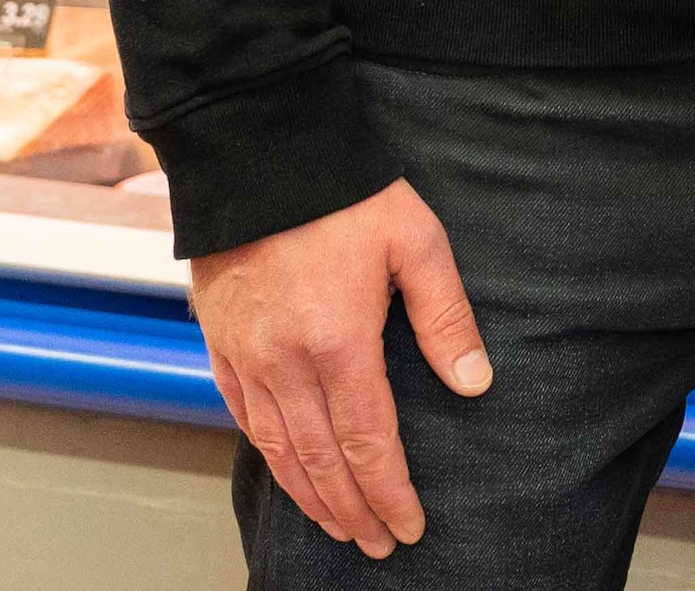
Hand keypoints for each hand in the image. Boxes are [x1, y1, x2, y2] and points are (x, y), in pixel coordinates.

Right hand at [192, 178, 491, 557]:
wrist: (260, 151)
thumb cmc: (345, 194)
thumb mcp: (417, 243)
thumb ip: (445, 318)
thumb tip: (474, 382)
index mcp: (339, 343)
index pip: (369, 442)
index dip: (390, 492)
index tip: (408, 526)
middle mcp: (285, 363)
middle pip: (322, 460)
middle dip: (354, 509)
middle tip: (377, 543)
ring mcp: (245, 356)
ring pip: (278, 448)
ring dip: (310, 494)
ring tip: (338, 524)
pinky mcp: (220, 342)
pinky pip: (242, 416)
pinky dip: (268, 454)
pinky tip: (287, 471)